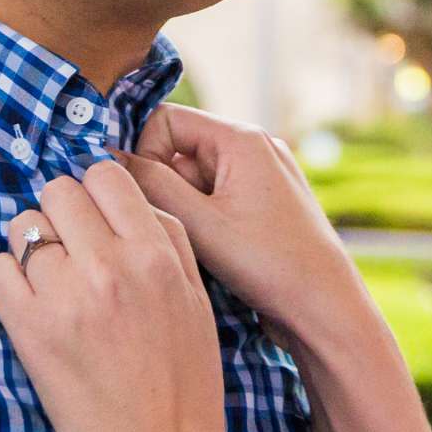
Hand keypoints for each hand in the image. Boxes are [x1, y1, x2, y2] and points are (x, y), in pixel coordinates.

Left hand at [0, 159, 237, 431]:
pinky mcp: (30, 332)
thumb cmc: (186, 382)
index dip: (94, 192)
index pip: (106, 175)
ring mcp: (66, 299)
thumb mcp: (197, 299)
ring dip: (31, 246)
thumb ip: (167, 240)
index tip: (92, 216)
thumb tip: (124, 197)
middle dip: (60, 213)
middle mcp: (110, 267)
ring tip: (50, 281)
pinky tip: (30, 304)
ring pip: (22, 226)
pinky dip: (7, 280)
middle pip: (57, 191)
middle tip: (68, 247)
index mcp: (156, 255)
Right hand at [115, 105, 369, 353]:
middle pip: (179, 151)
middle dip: (165, 190)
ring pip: (194, 180)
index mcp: (242, 138)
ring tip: (201, 249)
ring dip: (183, 211)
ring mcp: (262, 177)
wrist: (327, 311)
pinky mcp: (264, 205)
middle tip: (173, 231)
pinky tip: (213, 255)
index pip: (165, 121)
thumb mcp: (199, 224)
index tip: (141, 199)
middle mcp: (255, 148)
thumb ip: (150, 186)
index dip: (143, 155)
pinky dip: (204, 223)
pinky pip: (216, 200)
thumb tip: (104, 158)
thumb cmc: (270, 266)